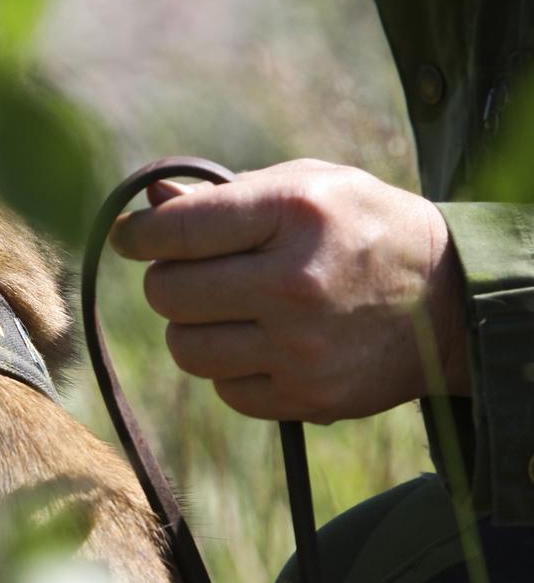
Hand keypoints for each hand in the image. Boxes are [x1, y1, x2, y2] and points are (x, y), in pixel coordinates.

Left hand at [109, 159, 469, 423]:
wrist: (449, 300)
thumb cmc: (362, 227)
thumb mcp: (306, 185)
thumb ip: (225, 194)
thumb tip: (151, 206)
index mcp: (293, 214)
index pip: (178, 231)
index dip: (139, 235)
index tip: (132, 237)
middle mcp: (295, 284)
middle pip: (169, 294)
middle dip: (168, 279)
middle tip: (191, 272)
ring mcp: (302, 349)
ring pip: (186, 347)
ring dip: (191, 326)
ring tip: (223, 309)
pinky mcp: (309, 398)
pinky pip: (224, 389)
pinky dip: (229, 367)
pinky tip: (259, 343)